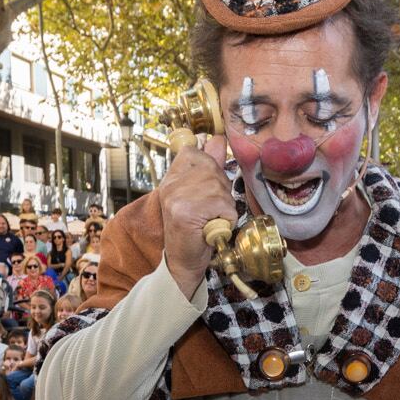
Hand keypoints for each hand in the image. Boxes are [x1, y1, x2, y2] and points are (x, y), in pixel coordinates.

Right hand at [159, 135, 236, 297]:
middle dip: (221, 190)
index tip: (207, 186)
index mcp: (173, 176)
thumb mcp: (201, 193)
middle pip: (213, 169)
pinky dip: (226, 219)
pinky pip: (225, 206)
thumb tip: (217, 140)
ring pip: (221, 189)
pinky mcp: (186, 211)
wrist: (184, 260)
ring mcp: (177, 196)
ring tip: (210, 218)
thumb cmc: (195, 228)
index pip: (194, 150)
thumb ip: (209, 166)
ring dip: (224, 207)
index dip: (209, 164)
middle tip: (210, 209)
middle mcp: (172, 183)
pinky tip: (213, 227)